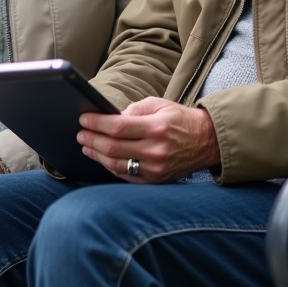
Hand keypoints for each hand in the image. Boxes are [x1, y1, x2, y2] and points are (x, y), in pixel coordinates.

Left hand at [77, 97, 220, 182]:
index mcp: (156, 128)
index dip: (96, 123)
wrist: (207, 142)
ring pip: (115, 165)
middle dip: (92, 139)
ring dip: (96, 155)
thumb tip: (109, 117)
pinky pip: (125, 176)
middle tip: (80, 133)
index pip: (117, 126)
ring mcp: (155, 169)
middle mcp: (155, 151)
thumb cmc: (180, 120)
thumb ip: (134, 110)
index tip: (83, 119)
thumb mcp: (160, 105)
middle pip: (112, 148)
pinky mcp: (155, 181)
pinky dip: (110, 166)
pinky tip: (102, 158)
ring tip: (86, 145)